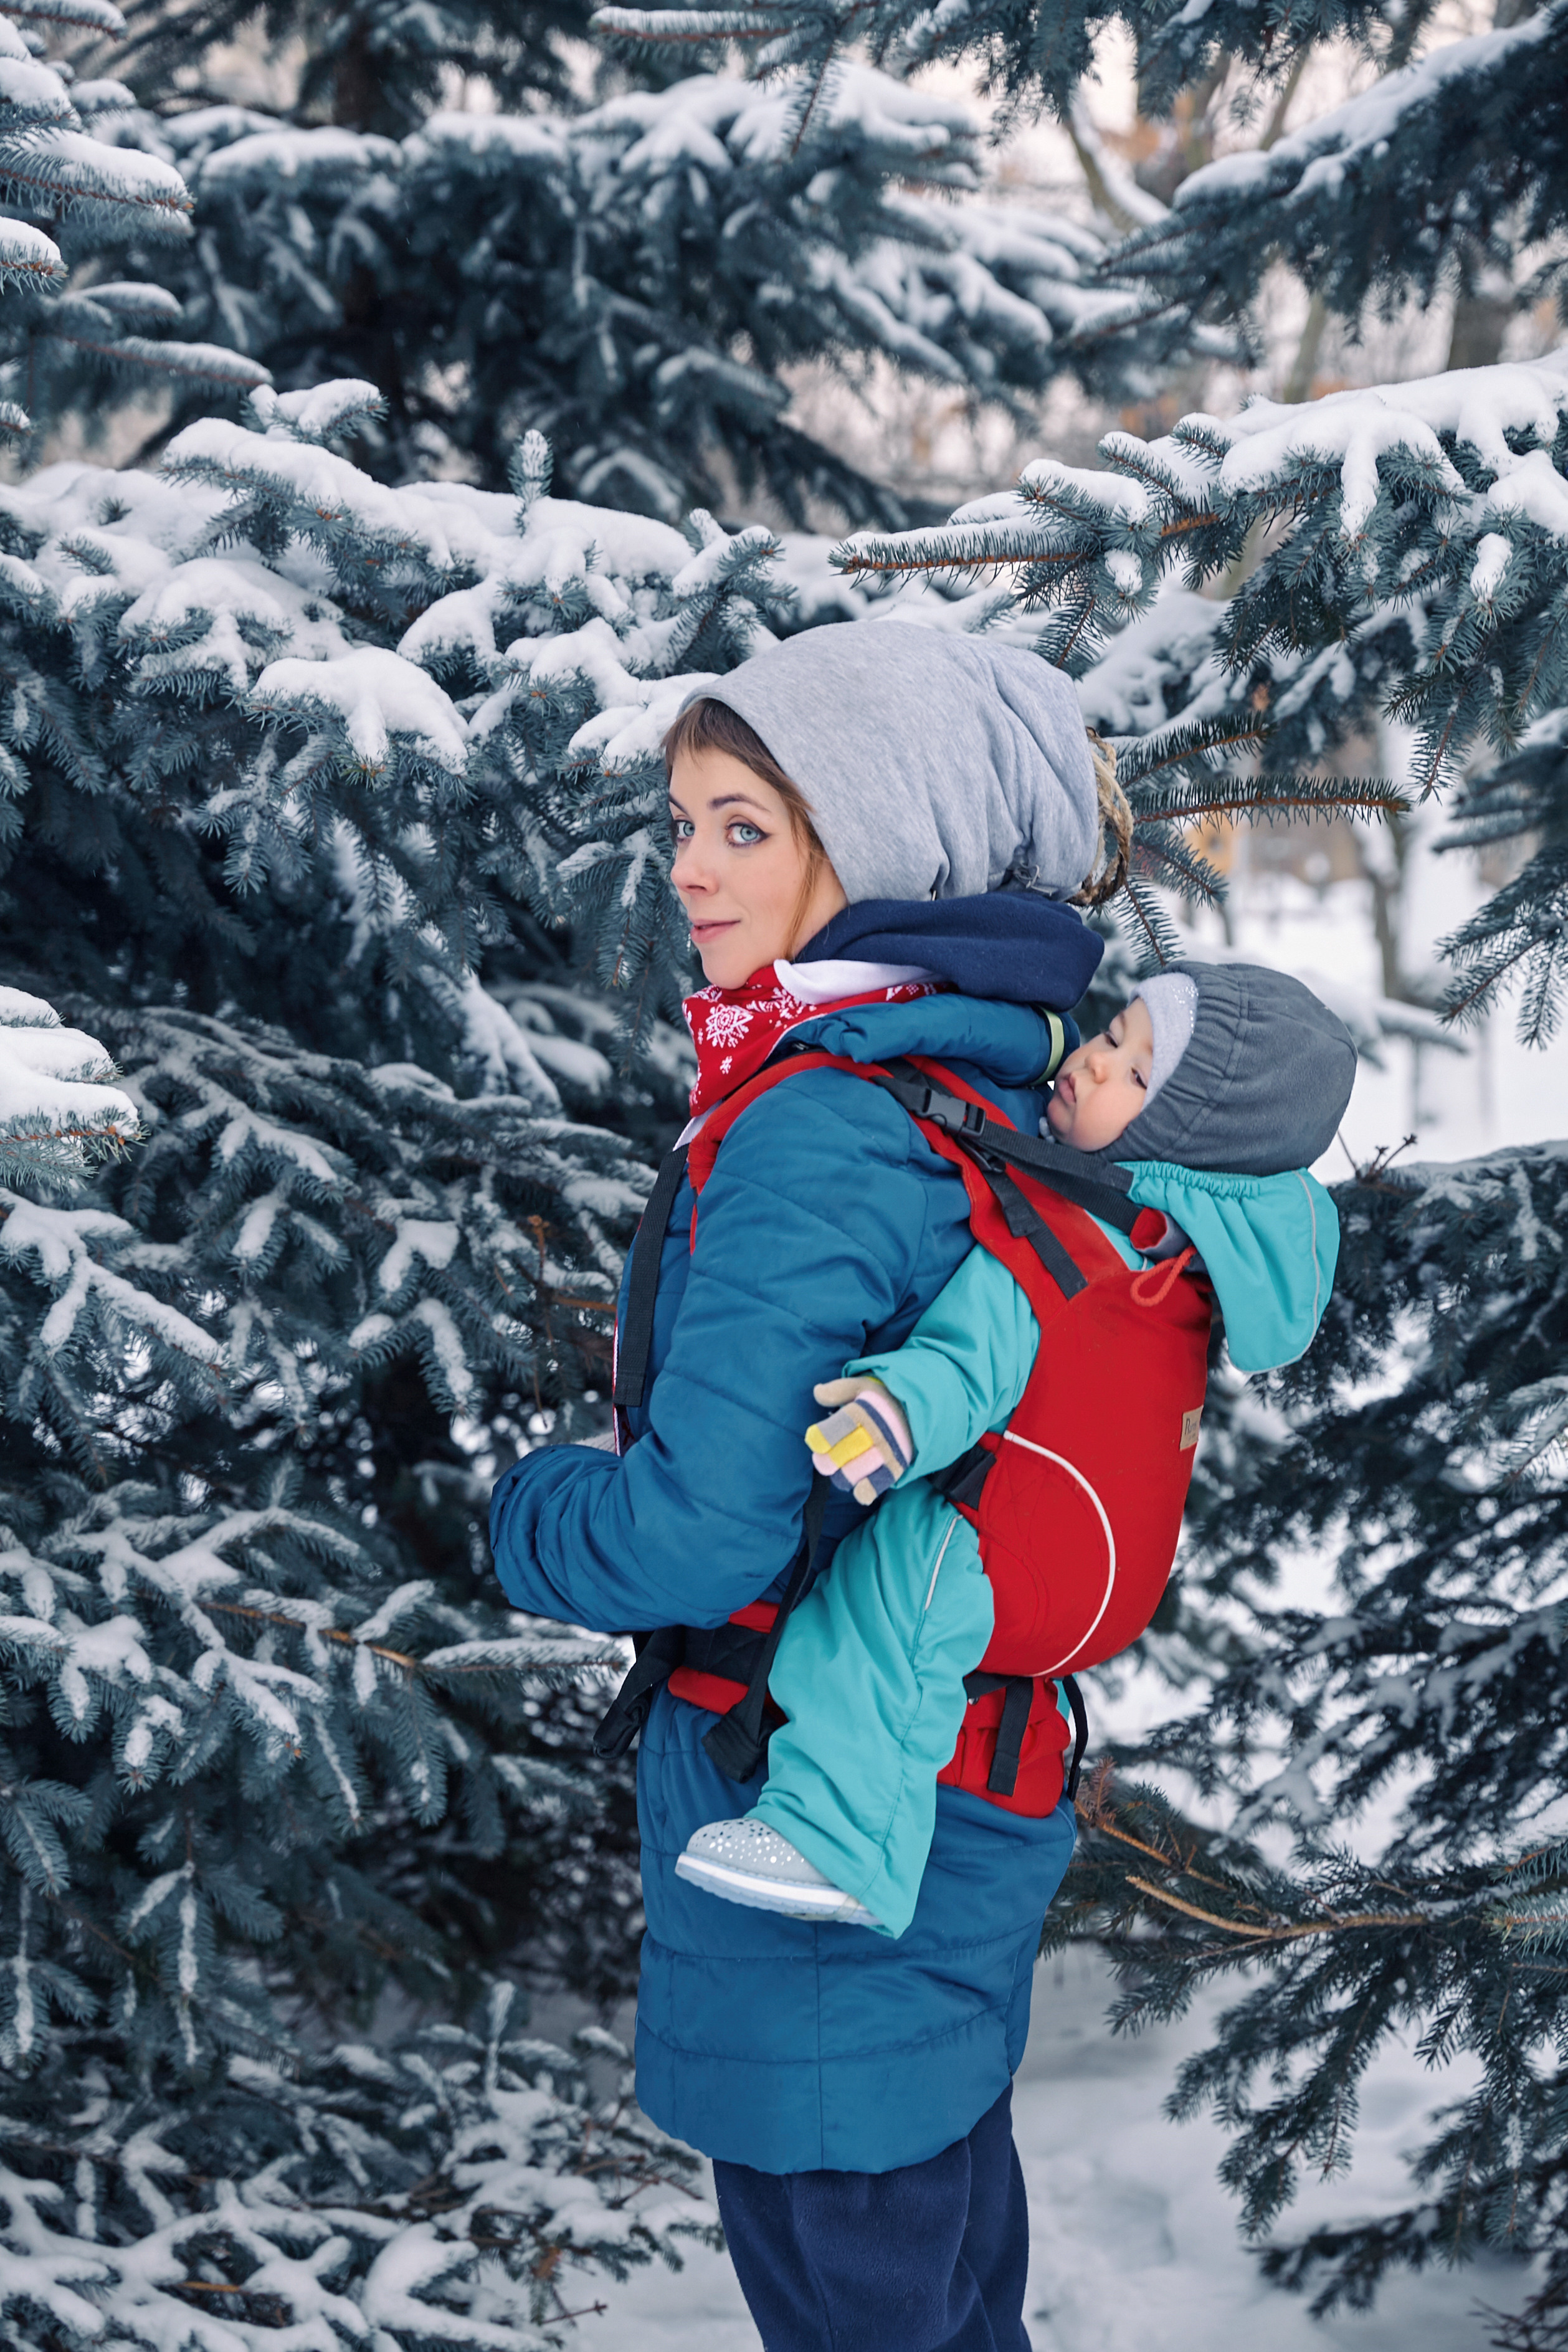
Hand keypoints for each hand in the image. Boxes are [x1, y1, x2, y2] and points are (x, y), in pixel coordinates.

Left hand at [804, 1377, 913, 1505]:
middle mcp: (875, 1434)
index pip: (831, 1432)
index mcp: (863, 1412)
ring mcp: (886, 1454)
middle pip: (836, 1458)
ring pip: (849, 1475)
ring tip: (843, 1466)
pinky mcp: (895, 1470)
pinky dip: (861, 1491)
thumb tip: (817, 1392)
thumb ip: (839, 1390)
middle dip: (825, 1460)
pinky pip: (871, 1489)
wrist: (923, 1409)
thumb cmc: (885, 1398)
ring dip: (840, 1474)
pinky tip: (858, 1484)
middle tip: (826, 1457)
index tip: (816, 1440)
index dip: (818, 1439)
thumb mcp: (863, 1385)